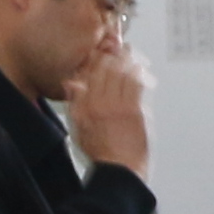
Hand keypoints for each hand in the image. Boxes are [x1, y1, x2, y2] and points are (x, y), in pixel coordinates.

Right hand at [63, 39, 152, 176]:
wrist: (119, 169)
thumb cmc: (101, 152)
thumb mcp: (79, 127)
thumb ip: (76, 103)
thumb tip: (72, 83)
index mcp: (85, 106)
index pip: (88, 73)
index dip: (95, 58)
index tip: (100, 50)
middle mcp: (101, 103)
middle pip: (106, 69)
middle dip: (112, 54)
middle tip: (117, 45)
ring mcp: (119, 106)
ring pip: (122, 73)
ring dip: (127, 60)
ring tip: (130, 52)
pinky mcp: (136, 111)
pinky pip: (137, 84)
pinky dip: (138, 72)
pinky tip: (140, 67)